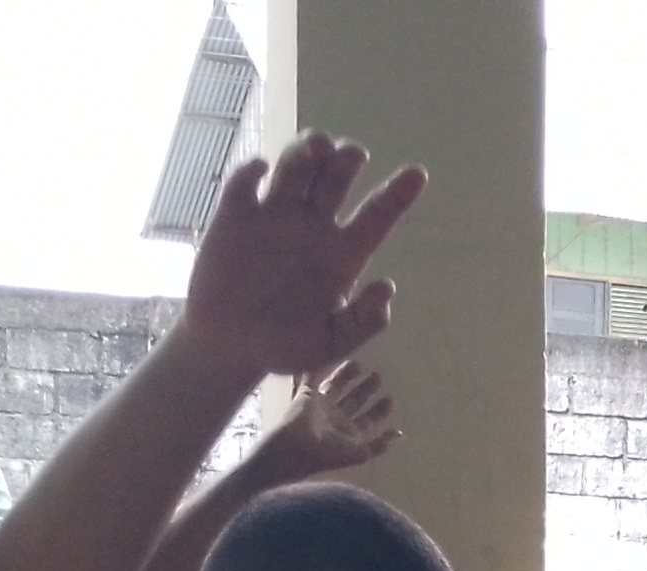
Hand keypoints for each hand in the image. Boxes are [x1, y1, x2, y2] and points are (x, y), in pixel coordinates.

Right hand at [175, 132, 428, 379]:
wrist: (228, 347)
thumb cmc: (282, 347)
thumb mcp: (327, 346)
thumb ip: (360, 322)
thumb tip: (386, 288)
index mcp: (342, 254)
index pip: (377, 216)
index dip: (398, 194)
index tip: (418, 174)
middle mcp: (313, 227)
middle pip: (336, 178)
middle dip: (347, 159)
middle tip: (352, 155)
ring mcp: (275, 217)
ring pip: (297, 168)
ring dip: (307, 150)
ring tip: (315, 148)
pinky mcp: (235, 216)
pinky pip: (245, 181)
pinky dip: (251, 169)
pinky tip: (259, 170)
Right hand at [246, 361, 400, 480]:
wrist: (295, 449)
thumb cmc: (329, 453)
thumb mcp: (360, 453)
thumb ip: (380, 444)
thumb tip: (399, 434)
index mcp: (349, 434)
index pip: (368, 420)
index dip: (379, 411)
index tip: (390, 399)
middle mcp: (335, 420)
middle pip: (354, 401)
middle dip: (366, 389)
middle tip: (378, 375)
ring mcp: (320, 407)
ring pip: (335, 387)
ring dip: (346, 375)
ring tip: (358, 363)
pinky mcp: (305, 395)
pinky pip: (312, 378)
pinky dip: (317, 368)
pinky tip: (326, 355)